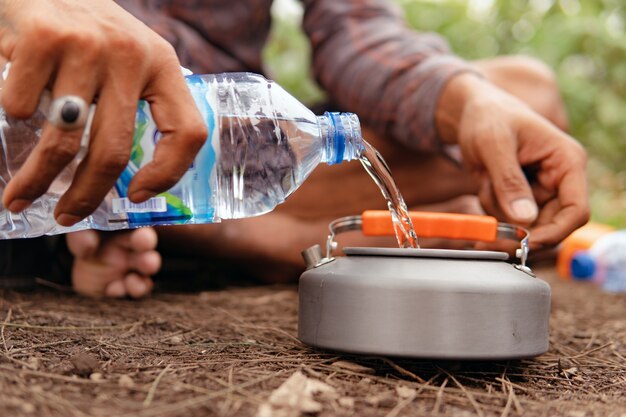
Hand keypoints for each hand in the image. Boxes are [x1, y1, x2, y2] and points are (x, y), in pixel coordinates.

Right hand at [0, 0, 206, 225]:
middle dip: (86, 195)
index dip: (167, 174)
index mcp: (163, 64)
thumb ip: (138, 101)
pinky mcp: (44, 36)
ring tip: (20, 198)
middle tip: (66, 217)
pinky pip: (23, 105)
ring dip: (38, 179)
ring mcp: (89, 44)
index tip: (136, 196)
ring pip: (65, 139)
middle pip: (114, 151)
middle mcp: (132, 54)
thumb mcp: (131, 59)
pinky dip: (14, 119)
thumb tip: (135, 178)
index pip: (188, 132)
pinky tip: (14, 116)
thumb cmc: (88, 32)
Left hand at [437, 73, 588, 246]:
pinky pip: (506, 216)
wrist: (473, 111)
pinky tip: (484, 180)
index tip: (525, 242)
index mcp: (567, 161)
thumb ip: (509, 181)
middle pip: (550, 224)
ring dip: (499, 210)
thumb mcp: (495, 145)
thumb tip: (525, 218)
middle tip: (488, 224)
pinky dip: (491, 205)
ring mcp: (539, 189)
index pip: (577, 211)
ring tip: (485, 178)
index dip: (555, 232)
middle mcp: (559, 179)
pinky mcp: (520, 195)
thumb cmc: (488, 117)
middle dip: (517, 226)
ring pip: (524, 224)